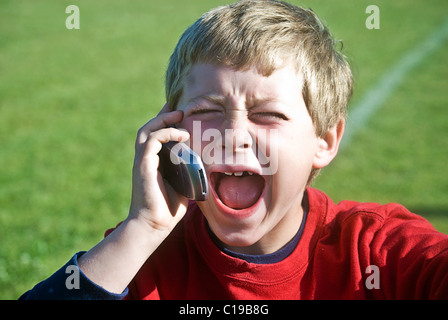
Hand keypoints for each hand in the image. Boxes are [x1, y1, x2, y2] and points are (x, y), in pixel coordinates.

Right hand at [128, 104, 189, 233]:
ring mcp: (142, 161)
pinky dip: (166, 133)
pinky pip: (152, 140)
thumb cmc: (168, 209)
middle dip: (164, 115)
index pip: (157, 136)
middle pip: (150, 129)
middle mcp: (145, 159)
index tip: (180, 113)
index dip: (167, 122)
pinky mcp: (143, 164)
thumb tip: (204, 164)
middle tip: (180, 108)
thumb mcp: (183, 185)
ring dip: (163, 120)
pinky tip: (181, 134)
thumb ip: (188, 172)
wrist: (154, 225)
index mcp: (153, 162)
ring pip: (148, 130)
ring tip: (180, 115)